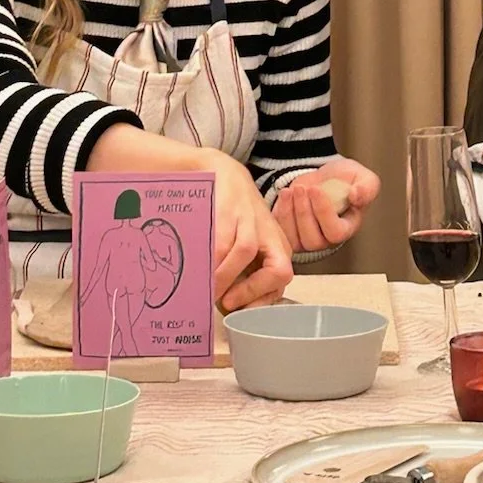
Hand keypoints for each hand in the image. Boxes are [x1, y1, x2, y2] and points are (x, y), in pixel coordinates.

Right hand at [205, 155, 293, 312]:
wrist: (221, 173)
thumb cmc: (233, 218)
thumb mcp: (245, 245)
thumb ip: (243, 274)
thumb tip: (226, 309)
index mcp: (277, 245)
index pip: (282, 278)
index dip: (261, 298)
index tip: (238, 308)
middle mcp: (270, 234)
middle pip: (279, 269)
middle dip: (253, 291)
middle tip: (227, 303)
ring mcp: (250, 219)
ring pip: (245, 252)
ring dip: (225, 277)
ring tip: (209, 290)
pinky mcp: (228, 209)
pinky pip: (221, 240)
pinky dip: (211, 260)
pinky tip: (200, 270)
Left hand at [272, 158, 381, 253]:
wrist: (325, 176)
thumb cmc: (346, 180)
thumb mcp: (363, 177)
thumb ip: (366, 187)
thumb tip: (356, 195)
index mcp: (346, 229)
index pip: (335, 232)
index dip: (324, 213)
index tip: (316, 189)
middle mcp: (326, 239)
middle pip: (312, 240)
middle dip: (304, 213)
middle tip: (302, 189)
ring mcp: (305, 239)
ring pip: (294, 240)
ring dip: (290, 214)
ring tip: (291, 191)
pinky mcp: (290, 233)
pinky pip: (280, 233)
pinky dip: (280, 213)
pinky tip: (285, 194)